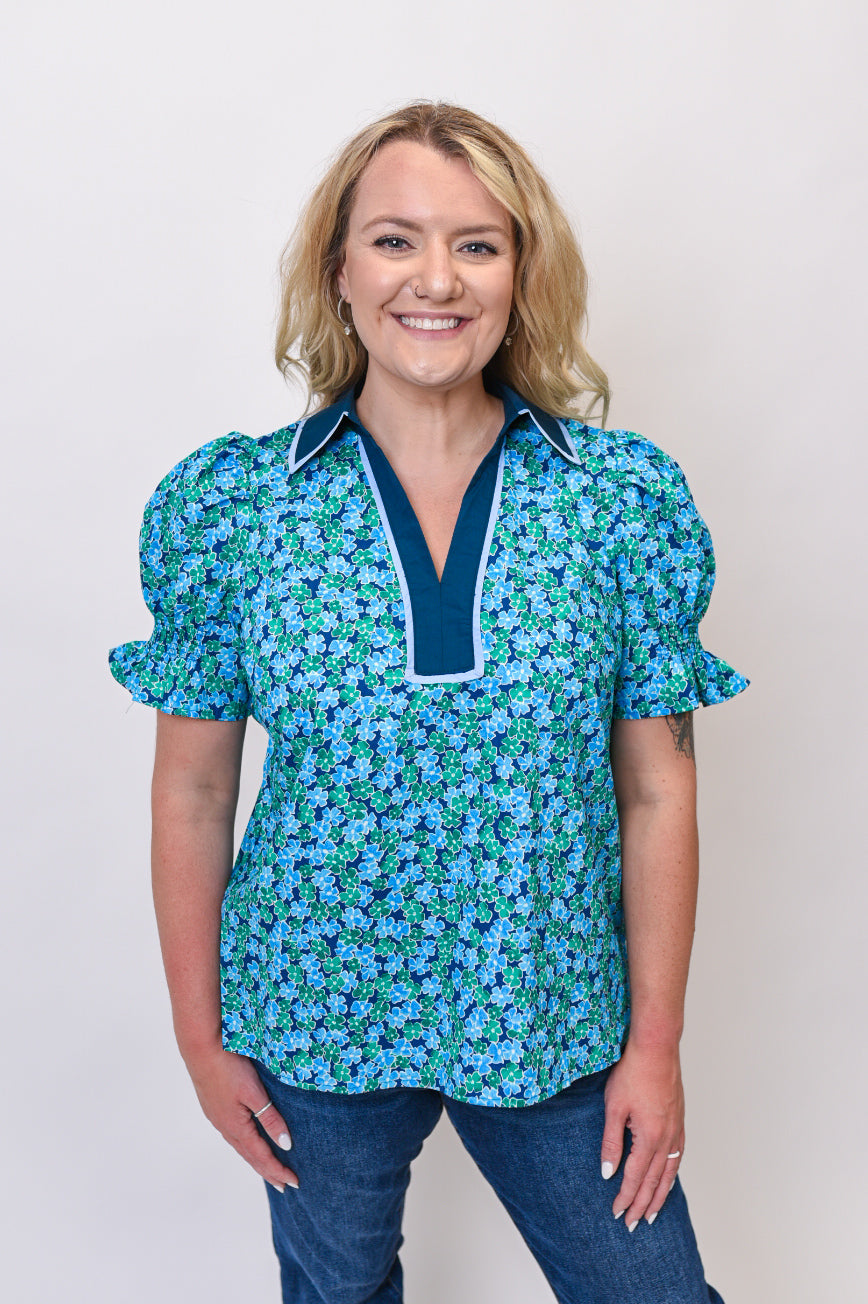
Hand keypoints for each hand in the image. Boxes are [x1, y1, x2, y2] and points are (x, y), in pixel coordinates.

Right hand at [183, 1044, 299, 1191]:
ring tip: (268, 1169)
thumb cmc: (229, 1067)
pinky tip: (247, 1141)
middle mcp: (225, 1126)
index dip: (278, 1170)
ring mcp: (217, 1117)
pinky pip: (233, 1134)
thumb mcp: (255, 1093)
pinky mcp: (214, 1107)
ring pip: (240, 1146)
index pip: (261, 1156)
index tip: (294, 1183)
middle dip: (268, 1171)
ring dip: (256, 1159)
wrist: (201, 1047)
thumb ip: (270, 1119)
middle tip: (283, 1185)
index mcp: (236, 1126)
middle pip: (250, 1156)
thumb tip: (286, 1145)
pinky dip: (245, 1145)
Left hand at [600, 1039, 684, 1228]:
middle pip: (654, 1181)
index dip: (625, 1197)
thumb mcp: (614, 1107)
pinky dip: (672, 1174)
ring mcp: (676, 1129)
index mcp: (649, 1138)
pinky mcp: (679, 1120)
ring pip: (669, 1172)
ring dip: (660, 1195)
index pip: (635, 1177)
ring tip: (652, 1213)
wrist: (657, 1048)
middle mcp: (667, 1139)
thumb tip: (607, 1172)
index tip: (616, 1213)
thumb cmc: (633, 1073)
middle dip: (642, 1204)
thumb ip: (611, 1142)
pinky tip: (668, 1177)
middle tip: (632, 1224)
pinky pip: (678, 1156)